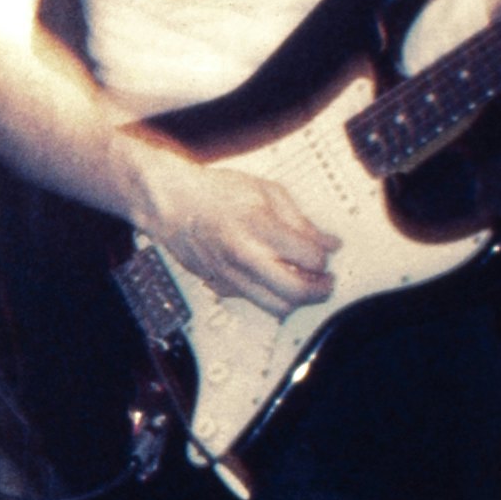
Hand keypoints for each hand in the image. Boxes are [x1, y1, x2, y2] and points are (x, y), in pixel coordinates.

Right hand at [136, 145, 338, 315]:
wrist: (172, 203)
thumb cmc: (216, 192)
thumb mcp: (267, 192)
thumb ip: (301, 221)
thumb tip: (329, 243)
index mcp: (259, 227)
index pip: (310, 258)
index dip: (325, 257)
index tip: (327, 251)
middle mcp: (245, 256)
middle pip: (297, 292)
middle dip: (321, 289)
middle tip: (326, 280)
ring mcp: (231, 275)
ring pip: (277, 307)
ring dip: (297, 299)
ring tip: (303, 283)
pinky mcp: (220, 286)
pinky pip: (255, 302)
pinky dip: (270, 295)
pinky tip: (273, 278)